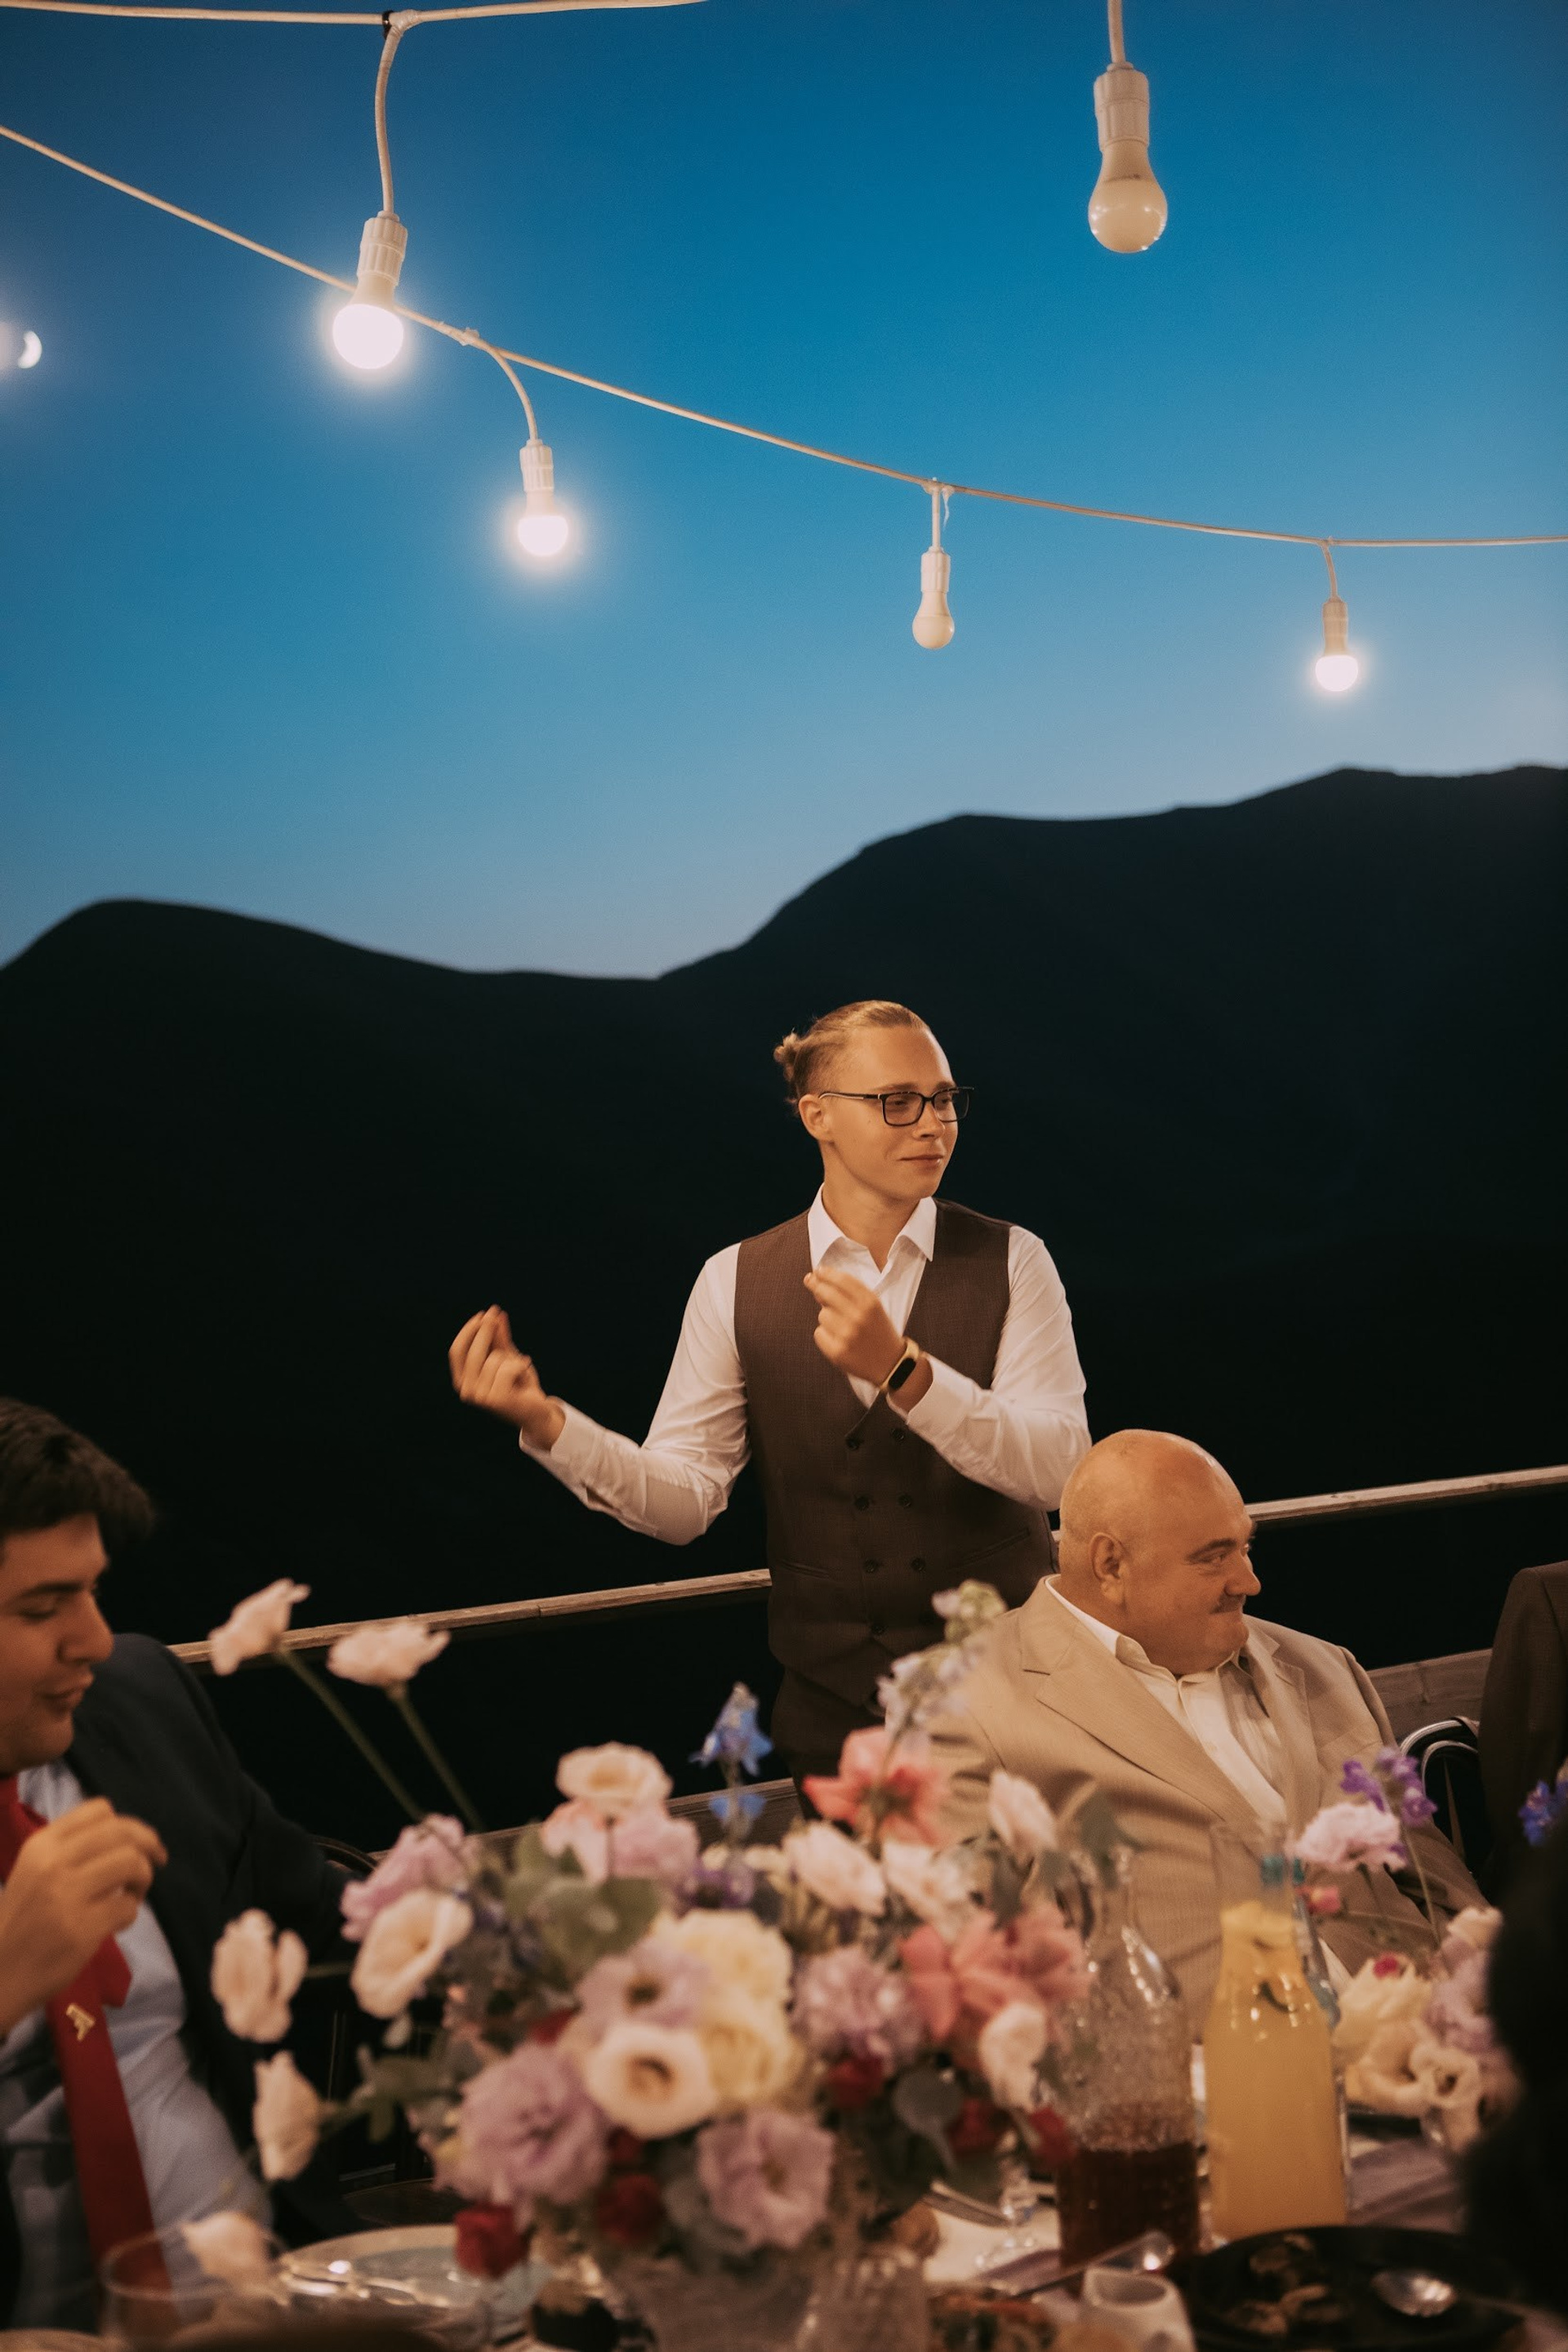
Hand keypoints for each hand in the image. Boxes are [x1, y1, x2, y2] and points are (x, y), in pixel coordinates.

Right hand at [0, 1800, 165, 2033]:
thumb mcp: (33, 1871)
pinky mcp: (80, 1930)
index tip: (141, 1842)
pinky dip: (131, 1913)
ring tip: (132, 1895)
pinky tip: (117, 1922)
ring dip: (143, 1879)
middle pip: (123, 1833)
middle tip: (156, 1861)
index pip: (99, 1810)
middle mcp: (53, 1864)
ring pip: (132, 1864)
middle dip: (149, 1845)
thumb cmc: (20, 1922)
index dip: (130, 1825)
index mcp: (41, 1845)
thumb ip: (69, 1849)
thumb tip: (125, 1835)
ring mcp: (67, 1896)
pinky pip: (127, 1907)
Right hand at [449, 1307, 564, 1449]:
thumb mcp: (507, 1357)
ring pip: (495, 1359)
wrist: (536, 1411)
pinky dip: (521, 1366)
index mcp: (463, 1381)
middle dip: (486, 1329)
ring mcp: (480, 1397)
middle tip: (496, 1313)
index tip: (482, 1314)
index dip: (467, 1332)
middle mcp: (466, 1391)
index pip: (456, 1352)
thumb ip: (499, 1338)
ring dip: (512, 1359)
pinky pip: (508, 1368)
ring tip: (519, 1369)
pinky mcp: (496, 1400)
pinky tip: (525, 1374)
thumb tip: (495, 1314)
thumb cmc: (519, 1383)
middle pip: (473, 1352)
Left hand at [804, 1269, 907, 1388]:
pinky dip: (825, 1335)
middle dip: (817, 1287)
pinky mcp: (837, 1352)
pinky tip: (838, 1340)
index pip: (842, 1280)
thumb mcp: (873, 1307)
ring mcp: (847, 1335)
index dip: (826, 1273)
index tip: (818, 1271)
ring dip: (827, 1318)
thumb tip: (818, 1283)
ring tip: (841, 1326)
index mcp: (870, 1303)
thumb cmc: (878, 1331)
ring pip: (822, 1315)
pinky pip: (819, 1333)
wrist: (891, 1364)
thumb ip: (850, 1294)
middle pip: (826, 1293)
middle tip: (812, 1284)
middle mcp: (859, 1316)